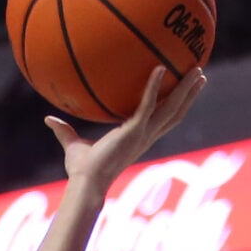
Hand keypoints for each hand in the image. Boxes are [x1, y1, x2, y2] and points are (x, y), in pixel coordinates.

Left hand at [46, 66, 205, 189]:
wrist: (85, 183)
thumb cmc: (81, 170)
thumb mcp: (73, 145)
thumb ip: (64, 131)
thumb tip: (48, 119)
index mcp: (138, 139)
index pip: (162, 120)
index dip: (176, 106)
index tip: (183, 91)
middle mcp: (146, 136)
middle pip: (175, 112)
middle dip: (189, 95)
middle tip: (201, 75)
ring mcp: (143, 134)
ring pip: (171, 108)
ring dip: (185, 90)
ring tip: (197, 71)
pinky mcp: (134, 130)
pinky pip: (148, 104)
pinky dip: (153, 86)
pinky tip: (159, 67)